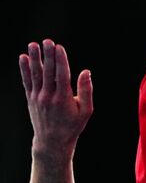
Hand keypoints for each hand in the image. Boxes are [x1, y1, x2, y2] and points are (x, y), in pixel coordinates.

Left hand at [19, 40, 93, 155]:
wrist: (52, 142)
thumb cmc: (72, 126)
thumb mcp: (86, 111)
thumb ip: (86, 91)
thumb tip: (86, 72)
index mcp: (64, 99)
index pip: (62, 75)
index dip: (60, 60)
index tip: (59, 47)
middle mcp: (49, 97)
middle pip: (48, 72)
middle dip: (48, 55)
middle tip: (47, 41)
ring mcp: (38, 98)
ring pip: (35, 75)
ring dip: (34, 58)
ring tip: (32, 45)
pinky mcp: (30, 99)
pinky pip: (27, 81)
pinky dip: (24, 69)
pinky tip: (23, 58)